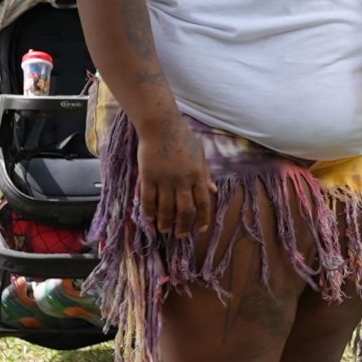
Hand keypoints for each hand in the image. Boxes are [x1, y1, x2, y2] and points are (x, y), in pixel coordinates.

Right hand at [134, 120, 217, 239]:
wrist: (160, 125)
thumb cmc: (182, 138)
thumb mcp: (199, 154)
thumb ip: (205, 174)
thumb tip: (214, 190)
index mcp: (197, 175)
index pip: (203, 203)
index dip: (203, 218)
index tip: (202, 230)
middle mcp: (183, 180)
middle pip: (185, 210)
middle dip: (183, 226)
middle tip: (180, 235)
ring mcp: (165, 179)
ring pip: (166, 208)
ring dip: (165, 222)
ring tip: (164, 230)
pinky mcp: (148, 177)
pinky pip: (149, 199)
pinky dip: (149, 211)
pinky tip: (150, 218)